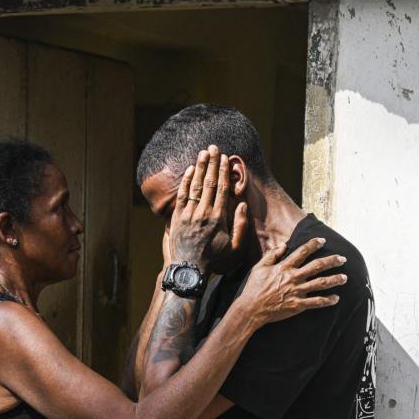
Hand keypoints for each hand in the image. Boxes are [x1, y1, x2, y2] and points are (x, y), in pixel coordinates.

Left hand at [167, 145, 247, 271]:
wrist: (189, 270)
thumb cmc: (214, 260)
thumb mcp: (235, 248)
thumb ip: (241, 226)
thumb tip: (242, 204)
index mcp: (218, 218)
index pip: (222, 188)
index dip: (223, 171)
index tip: (225, 158)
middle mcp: (203, 213)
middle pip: (209, 182)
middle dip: (212, 163)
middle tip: (214, 147)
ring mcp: (189, 214)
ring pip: (195, 185)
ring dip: (199, 167)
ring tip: (203, 153)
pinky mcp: (177, 218)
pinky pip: (182, 195)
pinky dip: (185, 181)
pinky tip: (189, 170)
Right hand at [234, 238, 346, 326]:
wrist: (251, 309)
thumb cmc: (254, 288)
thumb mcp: (259, 267)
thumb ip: (272, 255)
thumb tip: (284, 245)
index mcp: (284, 267)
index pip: (302, 252)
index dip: (314, 244)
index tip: (323, 240)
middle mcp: (293, 278)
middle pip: (317, 266)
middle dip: (332, 261)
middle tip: (343, 258)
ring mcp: (297, 292)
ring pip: (321, 284)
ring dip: (334, 280)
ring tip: (345, 277)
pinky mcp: (298, 305)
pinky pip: (316, 302)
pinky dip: (328, 300)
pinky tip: (336, 298)